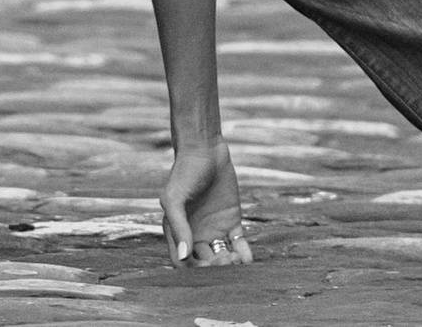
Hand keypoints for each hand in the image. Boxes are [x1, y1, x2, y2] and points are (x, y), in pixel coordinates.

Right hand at [162, 139, 252, 266]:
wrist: (206, 151)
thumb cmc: (184, 172)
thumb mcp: (174, 198)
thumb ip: (178, 226)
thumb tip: (183, 255)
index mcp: (177, 231)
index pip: (183, 261)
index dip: (193, 269)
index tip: (206, 265)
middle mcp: (195, 234)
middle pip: (204, 263)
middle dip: (214, 267)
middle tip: (225, 261)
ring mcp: (214, 229)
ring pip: (222, 256)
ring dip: (230, 263)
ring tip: (237, 259)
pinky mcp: (231, 222)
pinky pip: (238, 243)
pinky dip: (244, 253)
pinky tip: (247, 258)